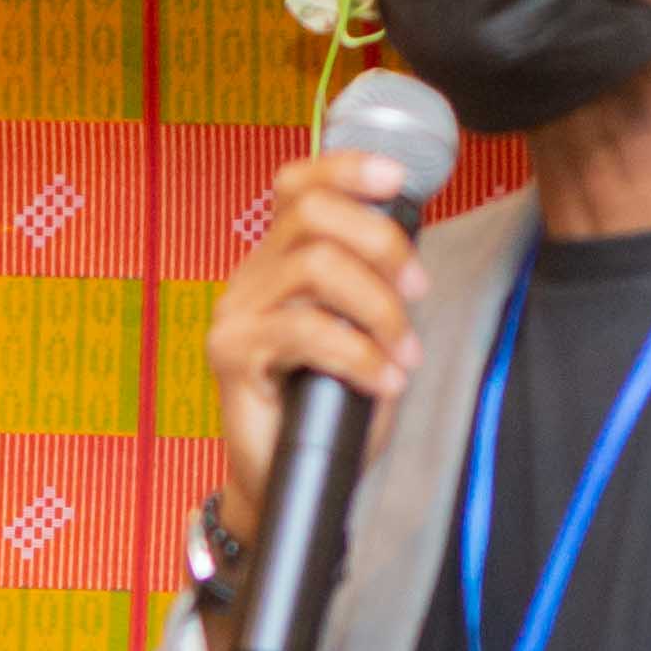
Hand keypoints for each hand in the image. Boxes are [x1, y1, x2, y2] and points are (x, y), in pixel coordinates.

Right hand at [200, 144, 429, 553]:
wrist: (284, 483)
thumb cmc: (325, 410)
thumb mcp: (360, 333)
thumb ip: (370, 286)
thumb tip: (410, 247)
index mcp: (278, 261)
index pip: (298, 185)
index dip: (346, 167)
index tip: (398, 178)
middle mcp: (251, 277)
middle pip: (312, 212)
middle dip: (382, 243)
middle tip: (418, 292)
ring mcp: (237, 313)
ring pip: (315, 267)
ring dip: (378, 307)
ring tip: (403, 353)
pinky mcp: (232, 355)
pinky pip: (305, 331)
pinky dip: (358, 354)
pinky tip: (383, 381)